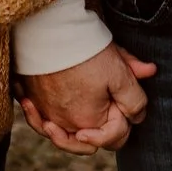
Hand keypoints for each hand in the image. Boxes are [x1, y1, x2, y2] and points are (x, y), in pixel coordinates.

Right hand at [19, 43, 154, 153]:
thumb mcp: (120, 73)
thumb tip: (140, 114)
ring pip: (62, 134)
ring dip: (71, 131)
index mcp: (90, 123)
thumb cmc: (86, 51)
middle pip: (88, 141)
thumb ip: (134, 98)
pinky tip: (46, 110)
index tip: (121, 97)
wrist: (50, 29)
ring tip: (81, 118)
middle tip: (108, 105)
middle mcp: (65, 125)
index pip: (115, 137)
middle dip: (102, 129)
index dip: (126, 118)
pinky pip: (38, 119)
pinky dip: (41, 118)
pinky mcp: (32, 99)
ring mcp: (46, 113)